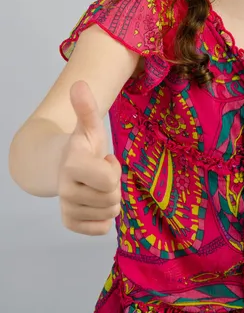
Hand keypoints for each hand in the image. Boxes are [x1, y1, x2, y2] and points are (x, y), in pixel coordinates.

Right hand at [58, 80, 121, 235]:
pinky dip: (104, 217)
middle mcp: (65, 189)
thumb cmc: (83, 146)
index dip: (113, 168)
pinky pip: (102, 229)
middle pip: (113, 198)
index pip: (110, 179)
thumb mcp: (89, 126)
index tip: (103, 158)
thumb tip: (79, 83)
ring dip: (110, 198)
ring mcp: (67, 208)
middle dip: (113, 184)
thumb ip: (86, 107)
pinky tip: (94, 201)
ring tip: (97, 183)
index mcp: (72, 164)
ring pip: (110, 213)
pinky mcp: (70, 223)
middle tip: (100, 172)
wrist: (62, 165)